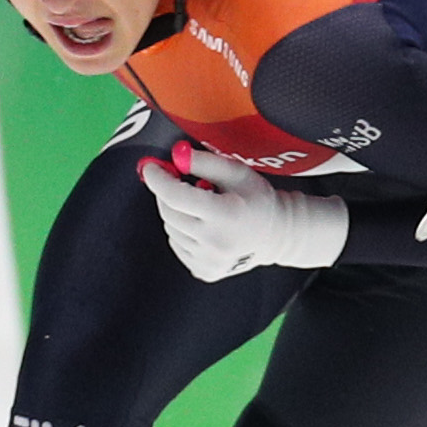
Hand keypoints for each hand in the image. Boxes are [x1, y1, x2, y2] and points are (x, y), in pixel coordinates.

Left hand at [146, 145, 347, 281]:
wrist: (275, 235)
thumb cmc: (257, 199)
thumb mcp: (237, 172)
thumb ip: (205, 162)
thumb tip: (175, 155)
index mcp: (226, 215)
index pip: (176, 196)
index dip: (158, 179)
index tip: (150, 167)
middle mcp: (215, 242)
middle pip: (168, 212)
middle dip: (166, 193)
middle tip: (178, 180)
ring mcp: (209, 261)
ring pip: (171, 229)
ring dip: (177, 212)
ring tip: (201, 206)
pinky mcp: (204, 271)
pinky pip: (178, 245)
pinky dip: (183, 231)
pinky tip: (204, 226)